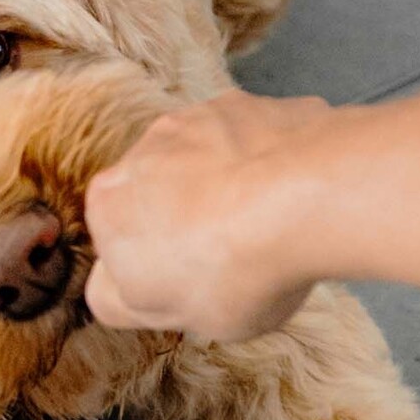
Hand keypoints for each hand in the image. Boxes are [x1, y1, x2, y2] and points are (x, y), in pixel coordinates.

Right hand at [84, 90, 341, 340]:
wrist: (310, 199)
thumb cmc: (232, 267)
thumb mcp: (168, 315)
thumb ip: (125, 300)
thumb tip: (112, 286)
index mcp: (110, 203)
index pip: (115, 241)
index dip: (153, 267)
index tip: (188, 286)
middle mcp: (146, 148)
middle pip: (161, 193)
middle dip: (188, 219)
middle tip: (232, 259)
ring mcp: (202, 117)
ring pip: (209, 160)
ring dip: (229, 186)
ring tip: (271, 227)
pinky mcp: (255, 104)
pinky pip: (255, 141)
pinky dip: (269, 164)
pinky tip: (298, 195)